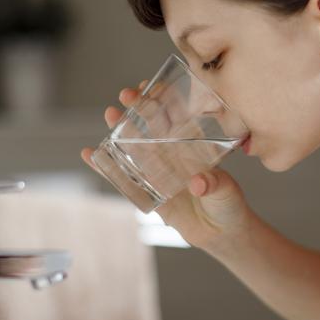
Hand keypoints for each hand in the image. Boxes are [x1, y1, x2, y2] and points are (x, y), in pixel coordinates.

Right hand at [80, 81, 251, 250]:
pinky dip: (106, 166)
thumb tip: (198, 183)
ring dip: (121, 129)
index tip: (154, 85)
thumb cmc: (229, 206)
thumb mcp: (226, 192)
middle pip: (152, 126)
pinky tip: (90, 154)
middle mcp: (174, 155)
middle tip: (127, 95)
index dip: (165, 100)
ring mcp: (159, 171)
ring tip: (110, 114)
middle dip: (139, 108)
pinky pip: (123, 177)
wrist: (221, 234)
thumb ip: (213, 185)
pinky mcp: (147, 191)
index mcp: (195, 147)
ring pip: (136, 146)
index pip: (178, 117)